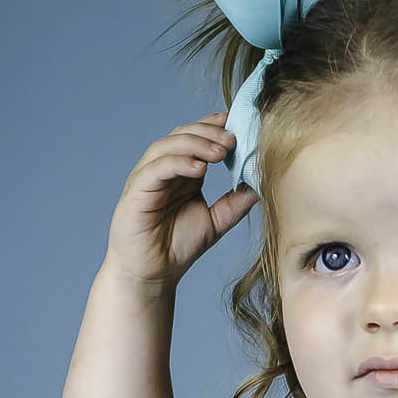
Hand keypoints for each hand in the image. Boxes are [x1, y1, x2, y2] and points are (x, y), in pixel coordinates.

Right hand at [106, 111, 257, 291]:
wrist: (152, 275)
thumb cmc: (177, 248)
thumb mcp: (217, 222)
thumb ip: (236, 202)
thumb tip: (261, 183)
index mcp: (182, 172)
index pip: (196, 137)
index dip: (214, 126)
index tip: (237, 123)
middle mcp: (163, 169)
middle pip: (183, 134)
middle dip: (209, 133)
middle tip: (233, 141)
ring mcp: (148, 177)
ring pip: (168, 146)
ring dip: (196, 144)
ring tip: (220, 153)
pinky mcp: (137, 190)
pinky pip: (156, 168)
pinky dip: (177, 163)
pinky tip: (198, 168)